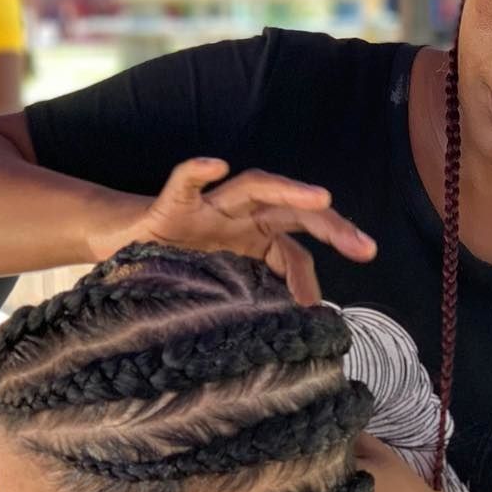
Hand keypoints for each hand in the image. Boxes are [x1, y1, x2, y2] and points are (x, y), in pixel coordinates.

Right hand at [89, 159, 376, 304]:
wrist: (126, 248)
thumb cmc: (183, 269)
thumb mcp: (225, 291)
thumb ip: (260, 300)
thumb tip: (301, 327)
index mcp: (256, 238)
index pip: (297, 249)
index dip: (312, 279)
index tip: (320, 311)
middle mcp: (241, 216)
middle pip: (295, 212)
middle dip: (333, 225)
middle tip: (365, 248)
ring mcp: (210, 206)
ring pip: (256, 187)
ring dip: (289, 190)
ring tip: (321, 196)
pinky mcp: (171, 204)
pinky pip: (184, 181)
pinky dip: (198, 170)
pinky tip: (215, 165)